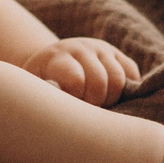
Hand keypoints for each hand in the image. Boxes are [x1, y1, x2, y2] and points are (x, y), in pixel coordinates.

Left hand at [26, 36, 140, 105]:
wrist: (51, 62)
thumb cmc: (40, 85)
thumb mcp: (32, 90)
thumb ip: (43, 98)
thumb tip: (59, 114)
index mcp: (57, 57)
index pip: (76, 79)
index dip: (76, 100)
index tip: (69, 109)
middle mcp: (81, 48)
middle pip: (100, 82)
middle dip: (95, 103)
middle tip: (85, 112)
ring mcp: (101, 49)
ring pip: (119, 79)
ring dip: (111, 100)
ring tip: (97, 107)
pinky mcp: (117, 54)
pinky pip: (131, 74)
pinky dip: (125, 91)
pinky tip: (110, 99)